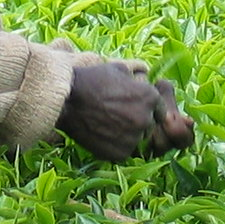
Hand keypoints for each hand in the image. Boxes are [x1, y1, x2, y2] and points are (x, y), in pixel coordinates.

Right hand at [57, 64, 194, 160]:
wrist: (66, 101)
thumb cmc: (89, 81)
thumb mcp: (116, 69)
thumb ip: (134, 78)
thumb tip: (139, 80)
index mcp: (150, 97)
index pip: (159, 109)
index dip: (145, 107)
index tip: (132, 107)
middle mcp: (146, 119)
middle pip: (148, 125)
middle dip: (137, 121)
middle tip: (116, 116)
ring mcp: (133, 138)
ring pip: (136, 140)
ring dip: (126, 135)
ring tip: (106, 125)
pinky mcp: (120, 153)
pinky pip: (123, 151)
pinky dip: (114, 146)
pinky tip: (100, 134)